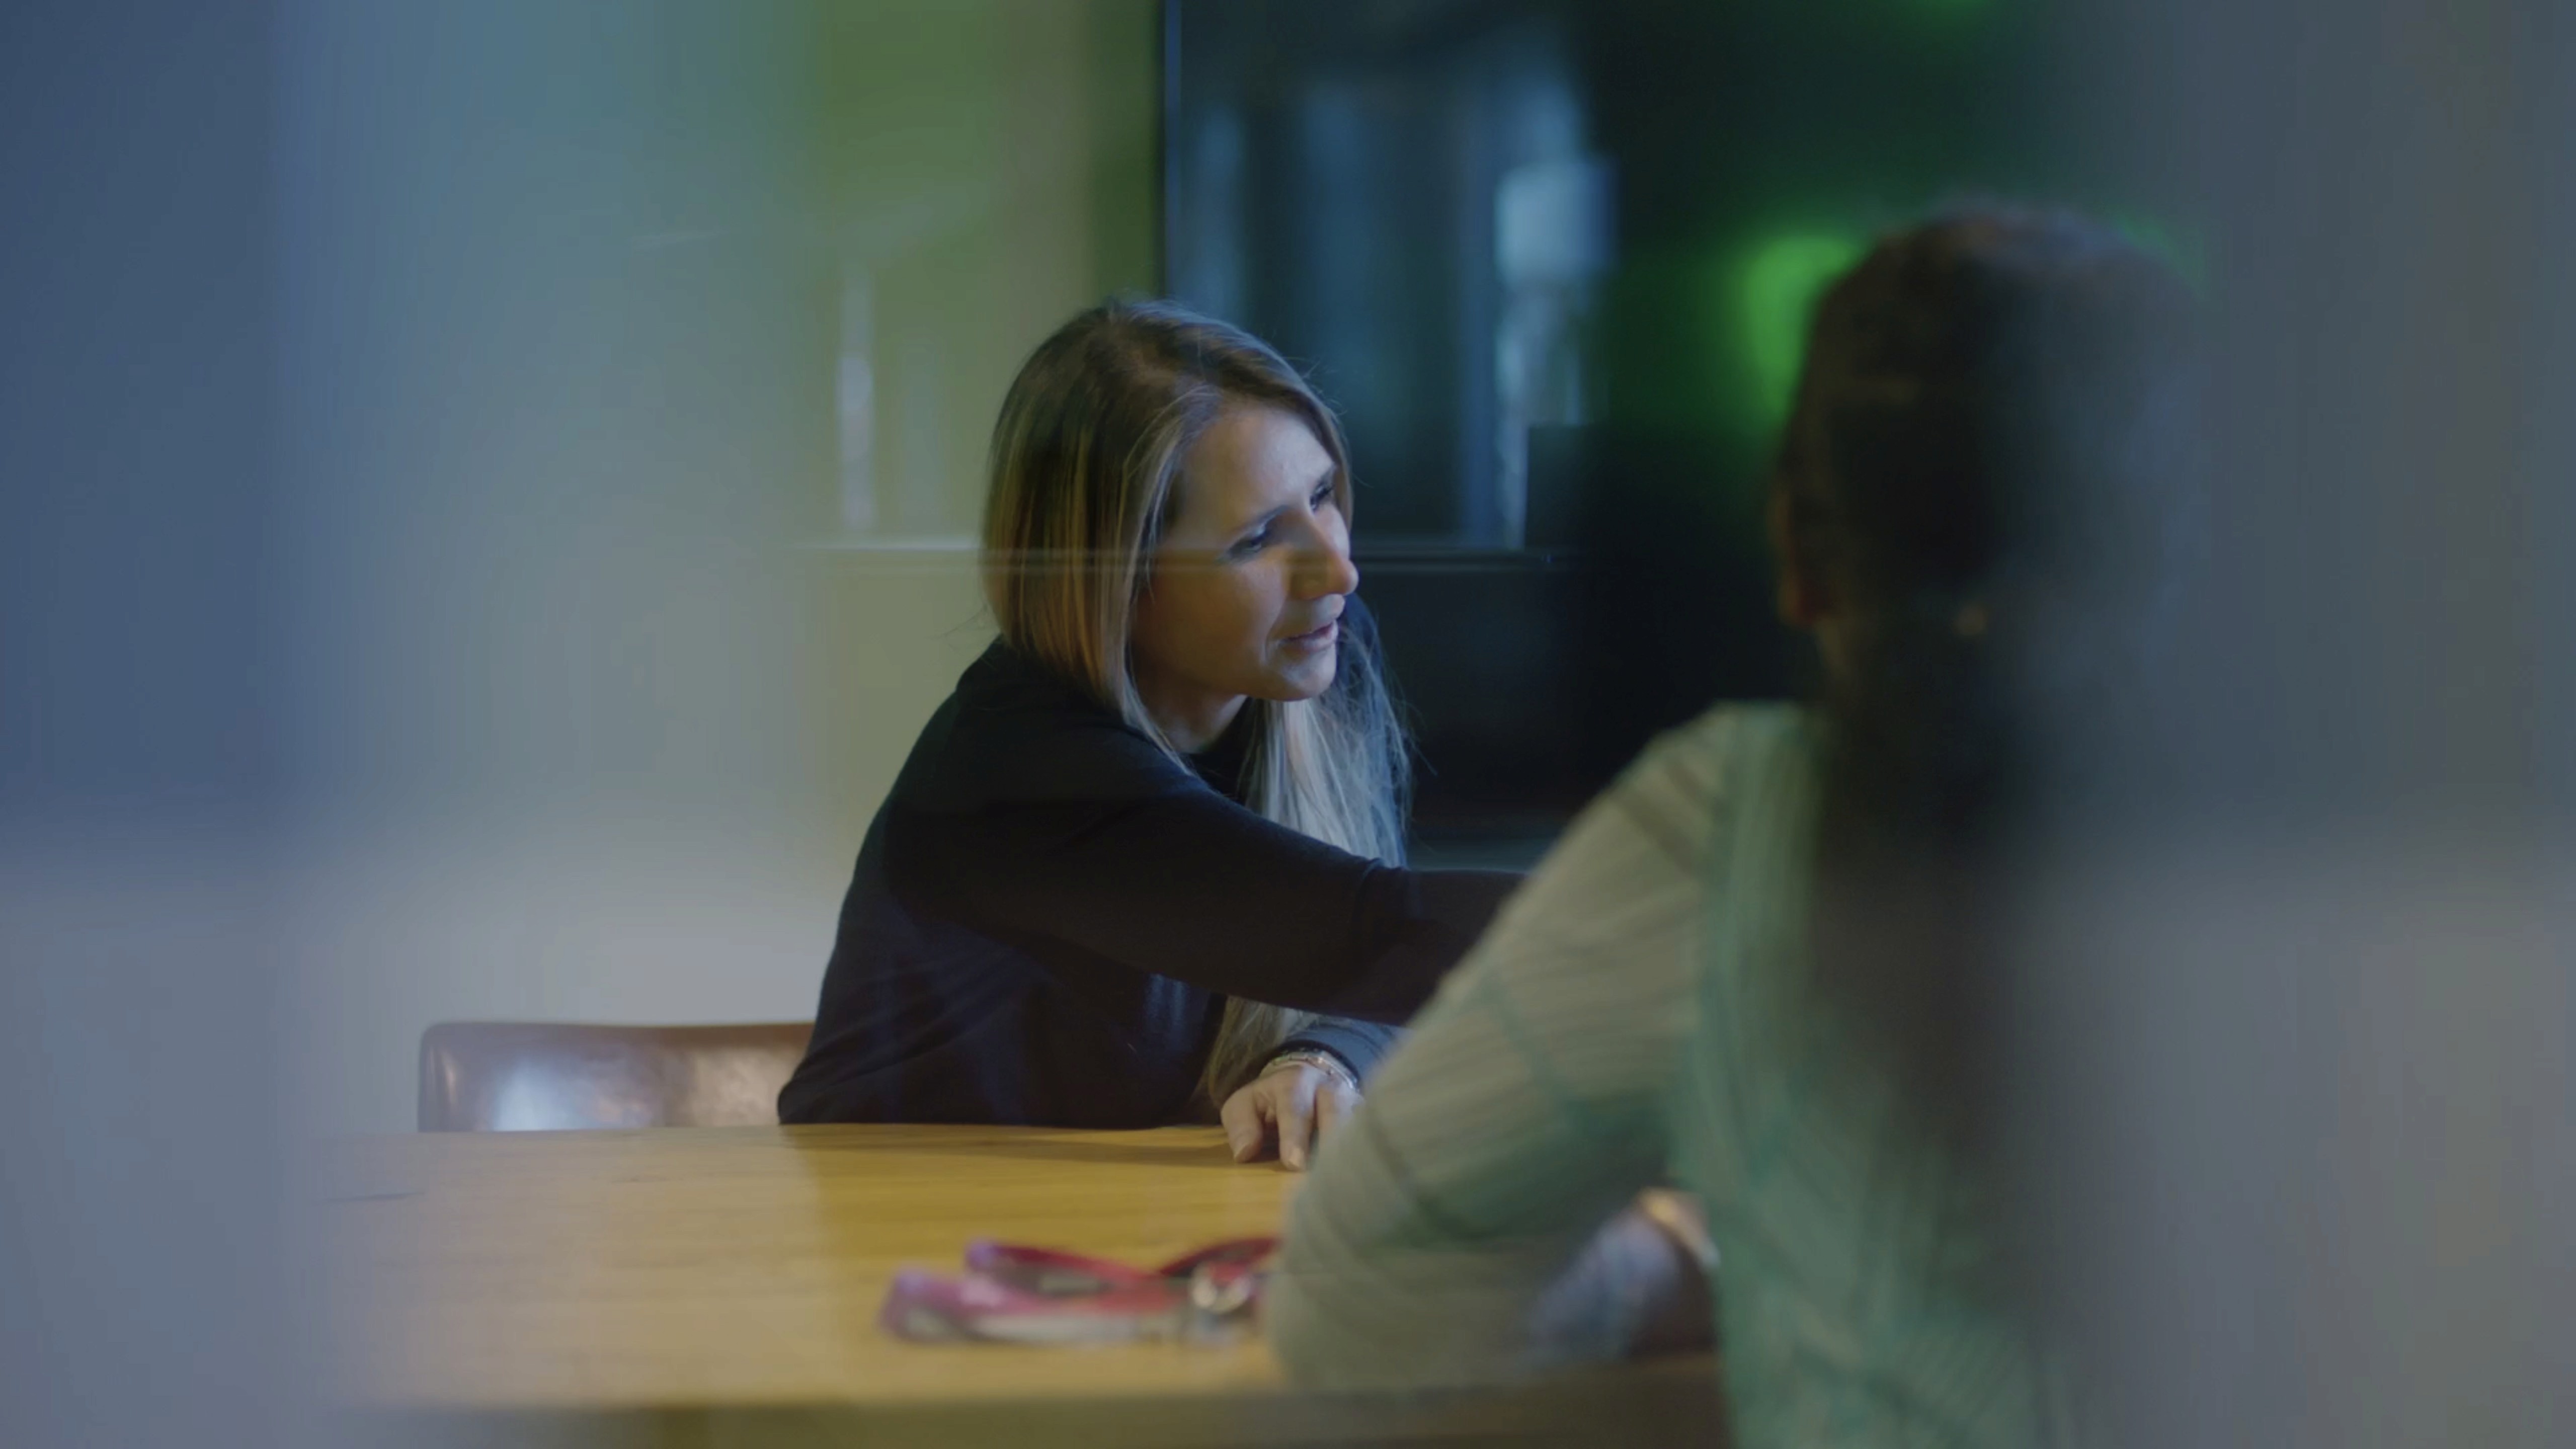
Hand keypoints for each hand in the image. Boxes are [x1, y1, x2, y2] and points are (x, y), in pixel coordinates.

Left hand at [1219, 1056, 1358, 1170]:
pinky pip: (1377, 1133)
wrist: (1305, 1081)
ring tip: (1349, 1177)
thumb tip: (1245, 1152)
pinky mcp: (1370, 1118)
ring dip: (1355, 1149)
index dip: (1295, 1135)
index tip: (1294, 1163)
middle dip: (1331, 1138)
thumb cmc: (1270, 1102)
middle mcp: (1329, 1088)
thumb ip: (1241, 1125)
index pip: (1295, 1106)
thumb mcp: (1244, 1105)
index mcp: (1294, 1082)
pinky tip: (1366, 1176)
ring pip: (1361, 1120)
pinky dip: (1371, 1153)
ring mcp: (1354, 1102)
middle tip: (1325, 1173)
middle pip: (1336, 1109)